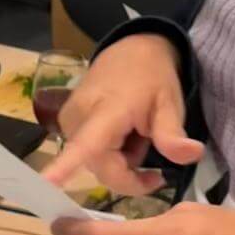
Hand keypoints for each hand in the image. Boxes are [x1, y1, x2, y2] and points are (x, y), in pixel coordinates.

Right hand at [44, 34, 203, 194]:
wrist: (131, 50)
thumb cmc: (152, 77)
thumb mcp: (170, 103)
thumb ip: (173, 133)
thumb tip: (191, 155)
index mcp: (107, 111)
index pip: (86, 144)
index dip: (65, 167)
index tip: (43, 185)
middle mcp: (78, 117)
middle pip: (100, 168)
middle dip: (129, 174)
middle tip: (155, 165)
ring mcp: (68, 119)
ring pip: (95, 164)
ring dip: (120, 162)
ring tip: (137, 137)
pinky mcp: (65, 121)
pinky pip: (88, 154)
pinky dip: (109, 153)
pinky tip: (122, 135)